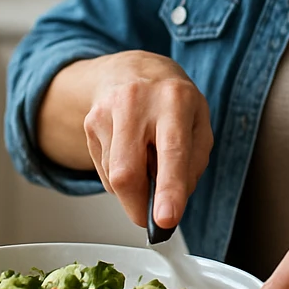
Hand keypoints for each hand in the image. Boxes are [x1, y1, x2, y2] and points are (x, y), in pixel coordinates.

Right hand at [82, 51, 213, 229]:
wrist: (132, 68)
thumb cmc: (172, 100)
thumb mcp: (199, 123)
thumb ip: (192, 163)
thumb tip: (171, 205)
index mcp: (174, 100)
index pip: (171, 151)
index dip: (169, 190)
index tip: (165, 220)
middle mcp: (136, 102)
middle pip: (128, 172)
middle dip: (139, 206)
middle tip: (153, 219)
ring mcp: (106, 112)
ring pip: (115, 176)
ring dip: (134, 188)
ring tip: (148, 162)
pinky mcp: (89, 124)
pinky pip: (105, 171)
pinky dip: (122, 177)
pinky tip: (132, 156)